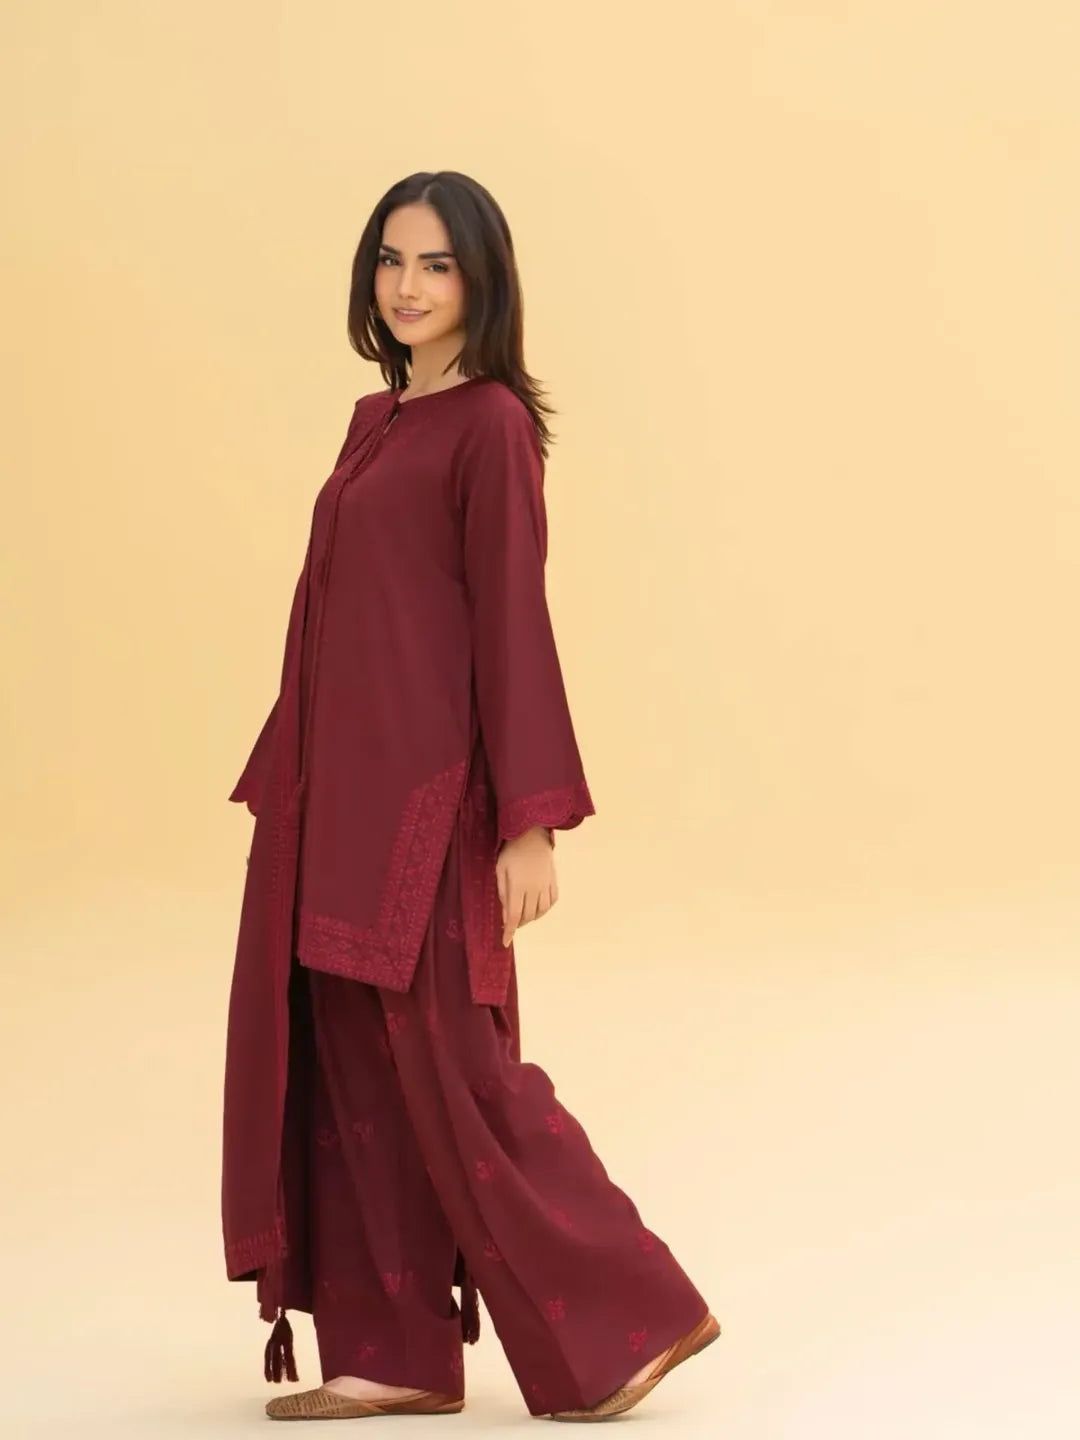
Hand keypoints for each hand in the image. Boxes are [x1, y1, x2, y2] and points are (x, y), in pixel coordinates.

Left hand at [496, 825, 557, 947]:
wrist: (532, 834)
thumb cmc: (510, 852)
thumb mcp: (500, 871)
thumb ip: (503, 894)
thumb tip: (505, 916)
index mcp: (518, 886)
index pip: (513, 915)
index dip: (509, 931)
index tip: (505, 942)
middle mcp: (534, 888)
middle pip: (527, 916)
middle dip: (517, 923)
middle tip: (510, 921)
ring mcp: (546, 885)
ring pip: (540, 912)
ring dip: (531, 917)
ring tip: (522, 914)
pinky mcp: (554, 881)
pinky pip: (551, 902)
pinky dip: (544, 909)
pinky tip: (537, 907)